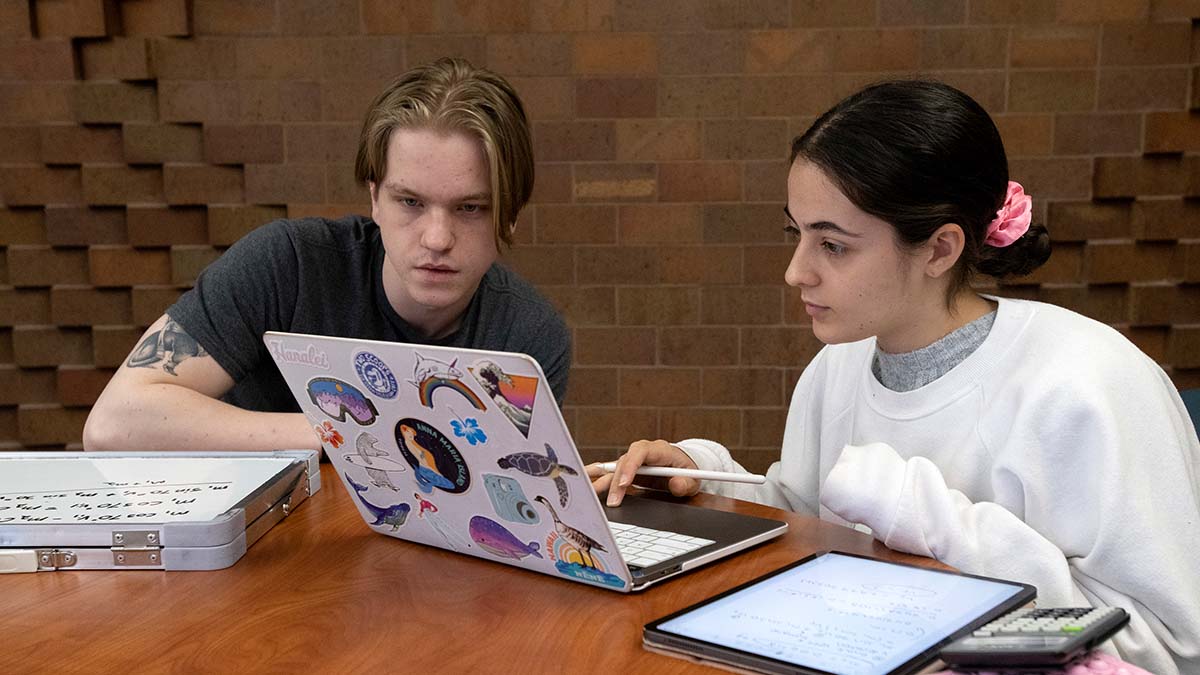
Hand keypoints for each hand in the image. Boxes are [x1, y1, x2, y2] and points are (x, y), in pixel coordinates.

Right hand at [586, 439, 700, 506]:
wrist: (683, 465)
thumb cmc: (687, 470)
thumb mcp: (693, 479)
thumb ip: (685, 483)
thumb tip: (677, 484)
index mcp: (658, 449)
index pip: (640, 452)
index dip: (630, 466)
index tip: (625, 483)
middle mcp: (641, 452)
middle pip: (623, 463)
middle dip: (616, 482)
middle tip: (613, 502)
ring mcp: (631, 460)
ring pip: (612, 467)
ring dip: (600, 479)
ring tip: (585, 489)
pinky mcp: (626, 470)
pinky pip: (609, 471)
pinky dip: (595, 475)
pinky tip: (582, 481)